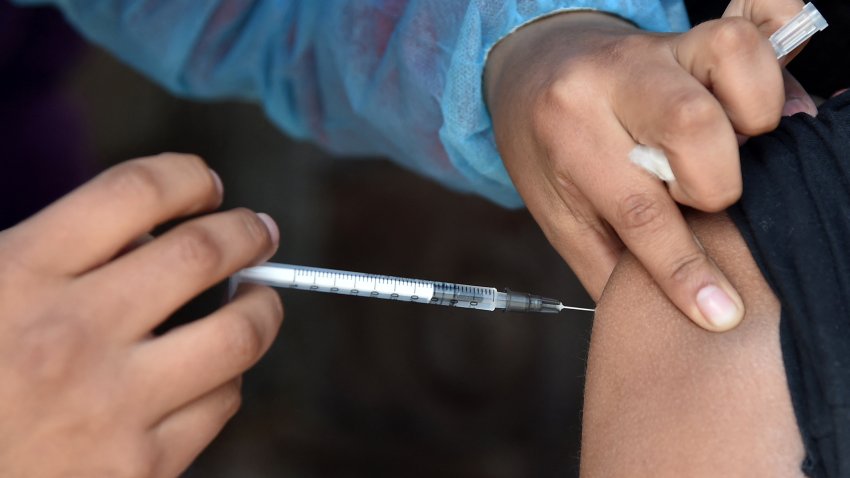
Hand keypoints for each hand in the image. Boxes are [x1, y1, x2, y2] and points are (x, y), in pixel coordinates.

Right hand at [0, 153, 282, 476]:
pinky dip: (227, 378)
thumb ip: (56, 252)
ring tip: (259, 299)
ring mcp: (109, 405)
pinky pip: (219, 404)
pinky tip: (213, 372)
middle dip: (247, 232)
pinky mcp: (137, 468)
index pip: (135, 191)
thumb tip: (154, 230)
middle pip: (202, 253)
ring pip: (238, 334)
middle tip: (260, 233)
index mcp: (20, 276)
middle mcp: (69, 335)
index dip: (187, 178)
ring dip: (262, 307)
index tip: (206, 187)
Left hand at [485, 3, 813, 330]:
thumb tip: (665, 316)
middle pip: (691, 125)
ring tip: (734, 147)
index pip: (637, 207)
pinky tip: (760, 101)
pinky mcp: (690, 32)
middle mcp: (611, 79)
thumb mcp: (555, 212)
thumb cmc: (545, 149)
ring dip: (752, 115)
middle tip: (699, 198)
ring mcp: (656, 47)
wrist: (530, 68)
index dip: (683, 269)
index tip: (718, 312)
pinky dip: (770, 62)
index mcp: (568, 132)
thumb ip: (608, 260)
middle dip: (713, 183)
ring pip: (728, 58)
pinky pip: (756, 16)